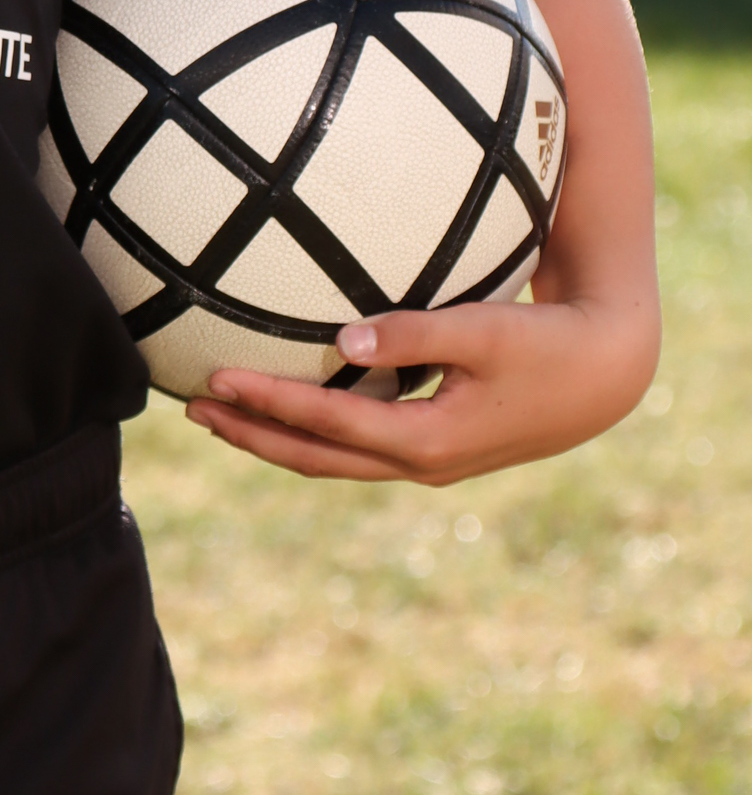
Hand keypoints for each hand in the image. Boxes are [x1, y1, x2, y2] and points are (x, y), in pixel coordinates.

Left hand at [186, 291, 655, 486]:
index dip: (267, 404)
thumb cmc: (547, 346)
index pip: (326, 424)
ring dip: (274, 439)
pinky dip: (312, 434)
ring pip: (332, 459)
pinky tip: (287, 410)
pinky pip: (356, 448)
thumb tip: (342, 338)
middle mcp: (419, 463)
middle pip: (314, 458)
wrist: (604, 379)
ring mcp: (426, 462)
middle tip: (191, 411)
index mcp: (427, 441)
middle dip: (251, 435)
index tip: (214, 382)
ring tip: (221, 416)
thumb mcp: (485, 332)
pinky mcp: (434, 447)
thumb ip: (415, 333)